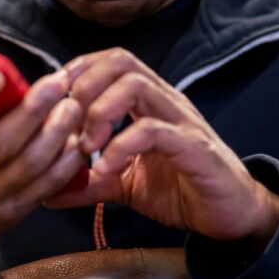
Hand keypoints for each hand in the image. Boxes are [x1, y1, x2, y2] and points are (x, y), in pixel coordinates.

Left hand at [45, 49, 278, 251]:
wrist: (231, 217)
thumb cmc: (181, 190)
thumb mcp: (124, 186)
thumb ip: (89, 183)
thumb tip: (47, 194)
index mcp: (149, 102)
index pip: (112, 61)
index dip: (80, 70)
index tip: (55, 100)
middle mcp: (165, 102)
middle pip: (121, 61)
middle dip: (85, 86)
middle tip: (67, 124)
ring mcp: (181, 121)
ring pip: (135, 86)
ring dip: (100, 112)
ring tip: (87, 148)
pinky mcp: (194, 148)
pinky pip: (152, 131)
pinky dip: (120, 148)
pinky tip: (107, 171)